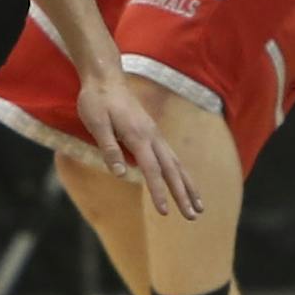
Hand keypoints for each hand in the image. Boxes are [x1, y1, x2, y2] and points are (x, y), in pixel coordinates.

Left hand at [76, 73, 200, 219]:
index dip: (158, 192)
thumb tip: (118, 174)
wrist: (105, 77)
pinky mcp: (153, 133)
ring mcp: (155, 134)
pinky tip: (184, 184)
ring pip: (176, 164)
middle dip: (183, 195)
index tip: (165, 213)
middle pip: (172, 170)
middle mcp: (152, 136)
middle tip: (194, 217)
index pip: (151, 170)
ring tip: (199, 207)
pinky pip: (171, 157)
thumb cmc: (96, 101)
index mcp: (138, 136)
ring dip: (188, 186)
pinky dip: (181, 173)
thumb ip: (109, 147)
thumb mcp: (96, 123)